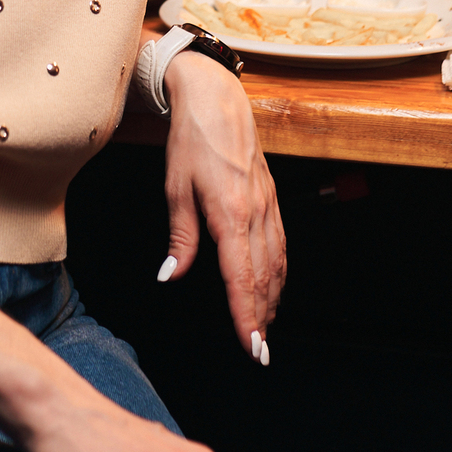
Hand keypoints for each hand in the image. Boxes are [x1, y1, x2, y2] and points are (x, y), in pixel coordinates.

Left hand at [160, 51, 285, 360]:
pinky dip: (278, 272)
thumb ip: (180, 237)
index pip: (241, 277)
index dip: (246, 315)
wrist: (217, 99)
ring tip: (266, 328)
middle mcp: (256, 212)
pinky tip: (273, 285)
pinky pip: (279, 243)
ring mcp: (268, 204)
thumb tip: (172, 275)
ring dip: (273, 298)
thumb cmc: (192, 139)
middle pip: (263, 277)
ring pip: (276, 262)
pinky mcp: (271, 197)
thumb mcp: (175, 187)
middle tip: (260, 352)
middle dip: (263, 318)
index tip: (250, 345)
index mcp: (230, 212)